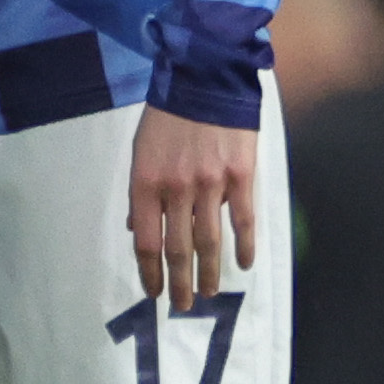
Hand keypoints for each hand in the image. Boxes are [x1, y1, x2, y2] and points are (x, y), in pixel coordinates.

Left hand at [130, 107, 258, 310]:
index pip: (146, 242)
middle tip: (182, 306)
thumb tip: (138, 232)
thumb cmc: (169, 115)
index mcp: (146, 183)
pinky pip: (243, 220)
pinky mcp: (240, 176)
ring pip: (209, 241)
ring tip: (208, 294)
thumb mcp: (141, 151)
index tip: (153, 293)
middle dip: (179, 283)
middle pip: (177, 249)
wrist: (205, 78)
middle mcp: (176, 189)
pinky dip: (244, 246)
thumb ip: (141, 194)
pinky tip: (244, 265)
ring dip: (208, 273)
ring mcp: (210, 184)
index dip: (149, 272)